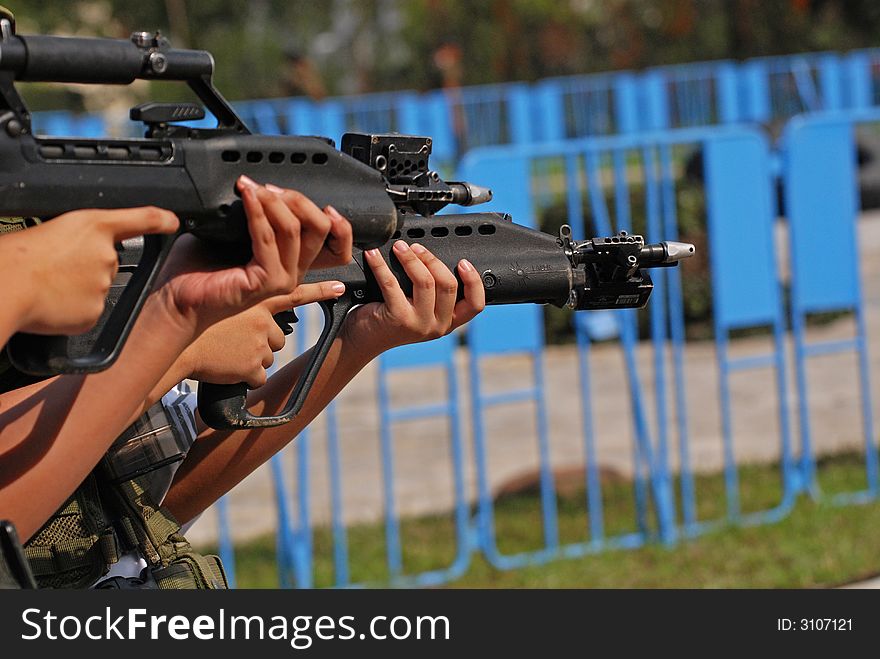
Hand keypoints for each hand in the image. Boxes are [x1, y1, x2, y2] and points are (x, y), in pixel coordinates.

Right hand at [2, 207, 178, 334]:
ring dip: (77, 288)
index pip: (140, 219)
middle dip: (86, 267)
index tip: (174, 222)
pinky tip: (51, 303)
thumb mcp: (52, 230)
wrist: (6, 286)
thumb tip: (78, 256)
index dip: (160, 220)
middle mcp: (106, 254)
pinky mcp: (96, 312)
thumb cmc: (15, 256)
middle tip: (55, 268)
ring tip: (47, 284)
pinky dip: (71, 311)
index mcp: (93, 225)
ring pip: (96, 288)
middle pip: (107, 262)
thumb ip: (78, 241)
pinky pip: (88, 311)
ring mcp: (103, 285)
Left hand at [155, 176, 341, 333]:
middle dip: (298, 200)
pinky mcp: (265, 281)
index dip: (334, 218)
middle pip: (320, 229)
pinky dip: (256, 212)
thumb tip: (261, 187)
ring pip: (295, 229)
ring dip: (273, 201)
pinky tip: (246, 197)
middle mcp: (292, 272)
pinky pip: (267, 237)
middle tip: (270, 188)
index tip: (307, 195)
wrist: (176, 297)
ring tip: (253, 188)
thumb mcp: (235, 233)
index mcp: (291, 262)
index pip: (333, 240)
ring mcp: (281, 279)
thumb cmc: (199, 268)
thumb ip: (257, 215)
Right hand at [177, 280, 344, 387]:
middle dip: (263, 336)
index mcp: (256, 296)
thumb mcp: (216, 285)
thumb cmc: (185, 308)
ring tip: (229, 350)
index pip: (296, 291)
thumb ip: (236, 285)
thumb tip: (239, 279)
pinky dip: (244, 375)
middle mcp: (264, 318)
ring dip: (254, 354)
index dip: (321, 291)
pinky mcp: (253, 366)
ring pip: (267, 353)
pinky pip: (256, 375)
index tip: (341, 290)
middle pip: (279, 333)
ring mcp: (260, 342)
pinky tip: (227, 367)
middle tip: (237, 336)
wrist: (173, 337)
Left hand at [341, 240, 484, 356]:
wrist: (362, 339)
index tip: (463, 262)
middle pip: (448, 284)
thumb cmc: (389, 318)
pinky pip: (392, 284)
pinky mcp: (398, 319)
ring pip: (425, 282)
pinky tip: (373, 255)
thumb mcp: (420, 310)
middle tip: (416, 248)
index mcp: (448, 322)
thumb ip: (434, 293)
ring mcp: (419, 324)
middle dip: (432, 259)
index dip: (474, 282)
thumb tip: (433, 258)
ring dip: (411, 259)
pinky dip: (381, 265)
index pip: (475, 305)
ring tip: (399, 248)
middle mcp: (437, 326)